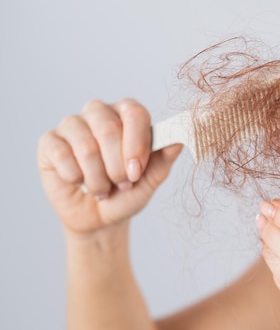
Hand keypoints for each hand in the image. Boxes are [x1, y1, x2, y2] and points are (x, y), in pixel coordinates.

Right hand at [37, 99, 182, 237]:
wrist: (100, 217)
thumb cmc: (128, 193)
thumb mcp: (151, 180)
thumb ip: (164, 158)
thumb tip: (179, 139)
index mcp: (128, 113)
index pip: (135, 113)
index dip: (137, 144)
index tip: (137, 172)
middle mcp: (100, 112)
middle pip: (109, 128)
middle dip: (118, 166)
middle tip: (122, 184)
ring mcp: (72, 124)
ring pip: (86, 146)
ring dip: (98, 177)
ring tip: (102, 189)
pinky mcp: (50, 141)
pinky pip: (62, 155)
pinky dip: (75, 177)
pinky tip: (78, 182)